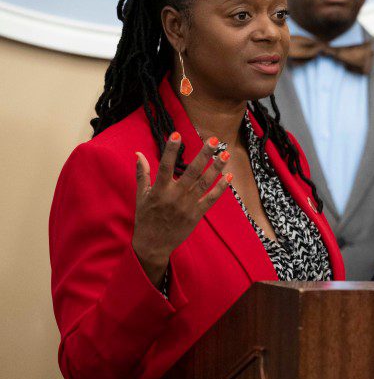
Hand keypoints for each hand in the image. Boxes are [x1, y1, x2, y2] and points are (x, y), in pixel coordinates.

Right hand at [132, 132, 231, 285]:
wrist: (153, 244)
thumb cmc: (146, 217)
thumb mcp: (141, 195)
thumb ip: (142, 174)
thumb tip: (138, 154)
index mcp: (159, 190)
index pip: (165, 166)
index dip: (170, 151)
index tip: (177, 134)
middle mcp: (174, 196)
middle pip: (191, 172)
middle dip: (203, 155)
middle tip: (213, 140)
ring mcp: (187, 205)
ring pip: (204, 183)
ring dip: (216, 168)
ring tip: (225, 153)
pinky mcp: (197, 214)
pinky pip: (211, 199)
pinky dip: (220, 188)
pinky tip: (228, 175)